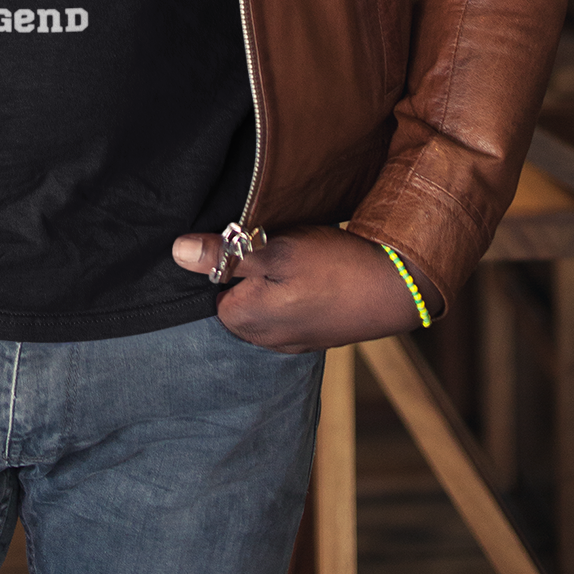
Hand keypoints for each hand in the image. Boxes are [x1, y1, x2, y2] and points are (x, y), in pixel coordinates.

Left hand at [171, 225, 442, 352]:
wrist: (397, 289)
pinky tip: (315, 268)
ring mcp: (291, 339)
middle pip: (236, 291)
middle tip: (272, 238)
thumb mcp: (273, 250)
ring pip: (265, 295)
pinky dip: (297, 286)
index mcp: (242, 322)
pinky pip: (291, 303)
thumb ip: (224, 255)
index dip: (223, 254)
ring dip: (273, 273)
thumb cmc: (332, 269)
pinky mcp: (316, 332)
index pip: (209, 283)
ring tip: (297, 251)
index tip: (243, 234)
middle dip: (247, 266)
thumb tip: (177, 252)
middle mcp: (262, 339)